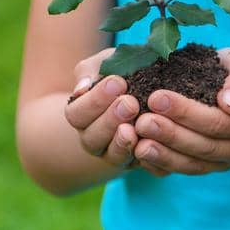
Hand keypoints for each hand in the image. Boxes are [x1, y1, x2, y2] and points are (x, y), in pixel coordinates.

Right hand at [65, 48, 142, 170]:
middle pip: (91, 137)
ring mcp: (114, 154)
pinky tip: (153, 141)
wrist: (148, 90)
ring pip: (112, 155)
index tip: (117, 82)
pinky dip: (146, 155)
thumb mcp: (104, 65)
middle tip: (130, 102)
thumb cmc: (120, 74)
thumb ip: (90, 71)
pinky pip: (140, 165)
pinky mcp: (138, 163)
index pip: (76, 114)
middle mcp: (93, 138)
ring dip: (123, 141)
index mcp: (80, 116)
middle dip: (110, 120)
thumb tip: (82, 87)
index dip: (94, 100)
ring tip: (135, 126)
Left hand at [131, 48, 229, 174]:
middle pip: (204, 146)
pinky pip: (183, 171)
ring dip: (163, 155)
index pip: (218, 122)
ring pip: (192, 165)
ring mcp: (226, 162)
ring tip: (137, 143)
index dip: (186, 112)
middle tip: (141, 121)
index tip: (156, 97)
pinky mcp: (208, 167)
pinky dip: (161, 165)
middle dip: (170, 134)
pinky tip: (139, 154)